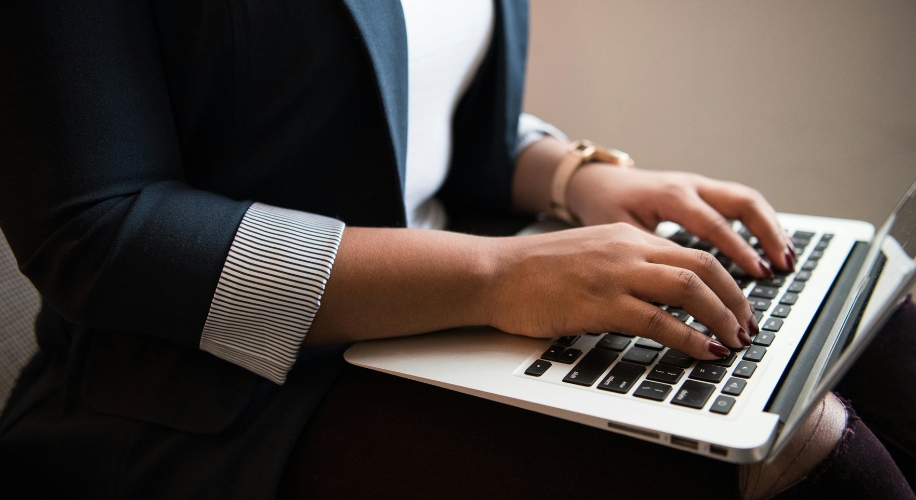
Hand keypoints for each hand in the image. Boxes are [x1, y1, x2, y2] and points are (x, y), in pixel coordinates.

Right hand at [488, 223, 757, 358]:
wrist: (494, 273)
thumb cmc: (534, 271)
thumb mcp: (590, 255)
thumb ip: (626, 267)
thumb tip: (661, 297)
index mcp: (627, 237)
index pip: (694, 253)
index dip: (726, 282)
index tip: (738, 307)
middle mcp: (628, 249)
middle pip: (703, 266)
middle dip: (736, 300)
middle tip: (748, 327)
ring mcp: (615, 275)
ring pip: (689, 288)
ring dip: (721, 317)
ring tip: (735, 341)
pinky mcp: (600, 303)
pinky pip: (658, 320)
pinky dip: (689, 338)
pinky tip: (704, 351)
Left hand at [566, 166, 796, 277]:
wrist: (596, 183)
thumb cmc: (605, 208)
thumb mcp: (621, 233)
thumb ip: (651, 257)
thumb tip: (678, 292)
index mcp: (670, 196)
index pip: (714, 224)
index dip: (739, 250)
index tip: (758, 273)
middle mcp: (690, 186)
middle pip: (743, 202)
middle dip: (768, 234)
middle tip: (783, 265)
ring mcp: (699, 185)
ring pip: (747, 200)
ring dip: (770, 228)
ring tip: (786, 259)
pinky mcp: (702, 191)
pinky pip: (739, 202)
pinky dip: (759, 223)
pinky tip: (771, 246)